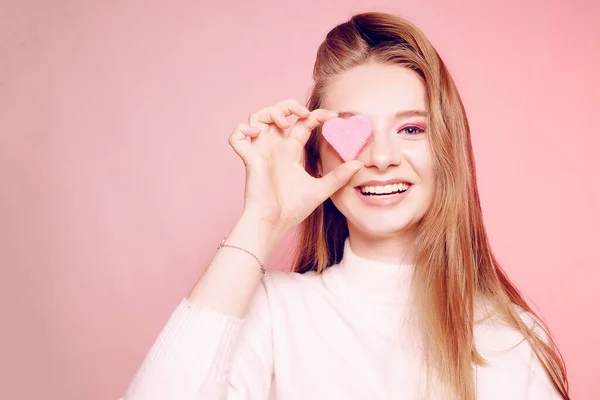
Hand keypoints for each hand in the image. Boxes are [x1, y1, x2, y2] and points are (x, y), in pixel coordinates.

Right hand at [228, 99, 362, 232]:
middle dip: (290, 106)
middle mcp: (275, 147)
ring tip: (285, 124)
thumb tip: (359, 164)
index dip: (316, 115)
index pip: (302, 123)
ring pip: (257, 117)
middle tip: (305, 114)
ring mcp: (261, 151)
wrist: (275, 223)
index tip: (333, 115)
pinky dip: (243, 129)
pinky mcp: (249, 158)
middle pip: (278, 112)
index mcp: (291, 151)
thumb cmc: (293, 209)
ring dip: (271, 112)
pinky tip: (258, 134)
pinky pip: (237, 135)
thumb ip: (339, 176)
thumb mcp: (322, 189)